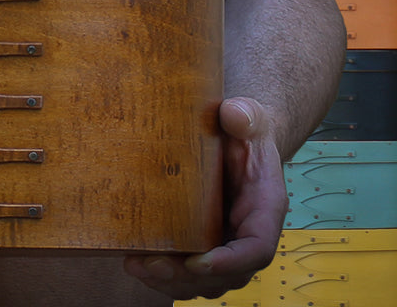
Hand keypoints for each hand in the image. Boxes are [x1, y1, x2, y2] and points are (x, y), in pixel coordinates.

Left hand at [123, 97, 287, 299]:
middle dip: (188, 278)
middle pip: (226, 276)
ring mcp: (223, 245)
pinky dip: (159, 274)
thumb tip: (233, 114)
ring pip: (202, 282)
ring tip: (136, 266)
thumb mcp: (248, 117)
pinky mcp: (200, 246)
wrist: (233, 140)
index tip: (198, 263)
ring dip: (169, 282)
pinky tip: (133, 261)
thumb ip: (245, 116)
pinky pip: (184, 273)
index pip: (256, 250)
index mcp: (264, 210)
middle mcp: (245, 235)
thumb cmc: (242, 131)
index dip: (230, 263)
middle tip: (153, 264)